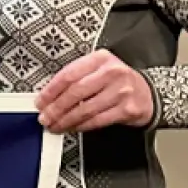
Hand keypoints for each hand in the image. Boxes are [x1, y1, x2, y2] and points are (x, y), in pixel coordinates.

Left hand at [35, 50, 153, 133]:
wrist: (147, 93)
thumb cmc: (116, 81)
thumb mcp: (97, 69)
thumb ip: (75, 78)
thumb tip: (48, 96)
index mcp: (100, 59)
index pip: (69, 75)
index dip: (50, 91)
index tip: (40, 102)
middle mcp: (112, 73)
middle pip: (75, 92)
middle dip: (56, 108)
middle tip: (45, 117)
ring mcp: (122, 91)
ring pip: (85, 109)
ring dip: (66, 120)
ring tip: (55, 125)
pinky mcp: (127, 109)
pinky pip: (97, 120)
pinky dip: (81, 126)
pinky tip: (72, 128)